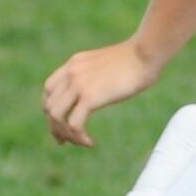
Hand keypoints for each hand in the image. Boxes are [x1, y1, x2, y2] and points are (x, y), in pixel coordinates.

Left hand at [42, 38, 163, 146]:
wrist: (146, 52)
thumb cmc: (137, 58)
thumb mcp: (107, 64)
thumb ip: (96, 75)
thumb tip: (100, 90)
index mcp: (75, 63)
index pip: (49, 89)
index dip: (52, 109)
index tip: (63, 122)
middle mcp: (71, 72)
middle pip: (49, 106)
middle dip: (56, 127)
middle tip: (68, 140)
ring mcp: (78, 84)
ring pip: (56, 117)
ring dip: (65, 134)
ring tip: (80, 142)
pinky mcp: (89, 96)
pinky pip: (73, 124)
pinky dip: (78, 138)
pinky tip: (91, 142)